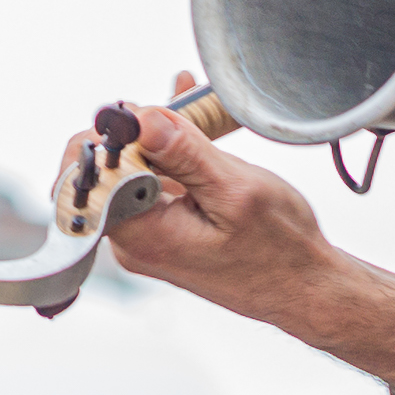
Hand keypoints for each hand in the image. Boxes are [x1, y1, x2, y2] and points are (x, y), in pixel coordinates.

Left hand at [94, 78, 342, 317]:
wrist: (303, 288)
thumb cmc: (279, 251)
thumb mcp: (235, 191)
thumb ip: (185, 153)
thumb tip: (142, 119)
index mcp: (142, 235)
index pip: (91, 175)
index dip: (112, 135)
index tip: (147, 114)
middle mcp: (134, 240)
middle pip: (109, 170)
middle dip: (140, 130)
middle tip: (178, 107)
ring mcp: (147, 237)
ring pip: (133, 173)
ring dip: (160, 139)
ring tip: (193, 111)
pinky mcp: (164, 231)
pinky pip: (154, 184)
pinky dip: (172, 157)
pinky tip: (194, 132)